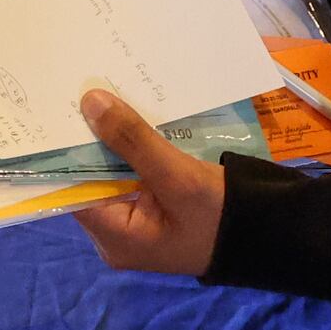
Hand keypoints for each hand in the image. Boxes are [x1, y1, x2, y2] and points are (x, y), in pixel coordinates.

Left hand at [68, 88, 226, 276]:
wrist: (272, 234)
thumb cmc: (223, 215)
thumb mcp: (177, 176)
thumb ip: (132, 140)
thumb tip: (89, 102)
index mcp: (114, 238)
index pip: (70, 190)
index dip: (63, 151)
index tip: (57, 111)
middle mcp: (116, 234)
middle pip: (89, 179)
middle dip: (88, 140)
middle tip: (77, 91)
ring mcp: (136, 221)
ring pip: (111, 172)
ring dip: (112, 140)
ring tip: (99, 95)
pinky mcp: (154, 206)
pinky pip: (132, 174)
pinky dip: (132, 149)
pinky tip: (128, 115)